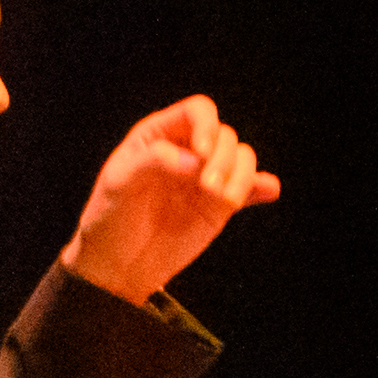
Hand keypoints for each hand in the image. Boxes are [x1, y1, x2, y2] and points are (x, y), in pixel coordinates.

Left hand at [61, 95, 282, 305]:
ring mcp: (206, 177)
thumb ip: (152, 162)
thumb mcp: (118, 183)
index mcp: (160, 135)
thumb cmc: (110, 217)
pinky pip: (250, 189)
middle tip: (208, 188)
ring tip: (227, 200)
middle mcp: (188, 150)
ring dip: (242, 175)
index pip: (197, 112)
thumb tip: (194, 160)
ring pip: (243, 159)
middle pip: (225, 136)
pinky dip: (261, 187)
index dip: (206, 126)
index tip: (202, 152)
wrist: (118, 265)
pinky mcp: (221, 206)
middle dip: (223, 159)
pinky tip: (268, 191)